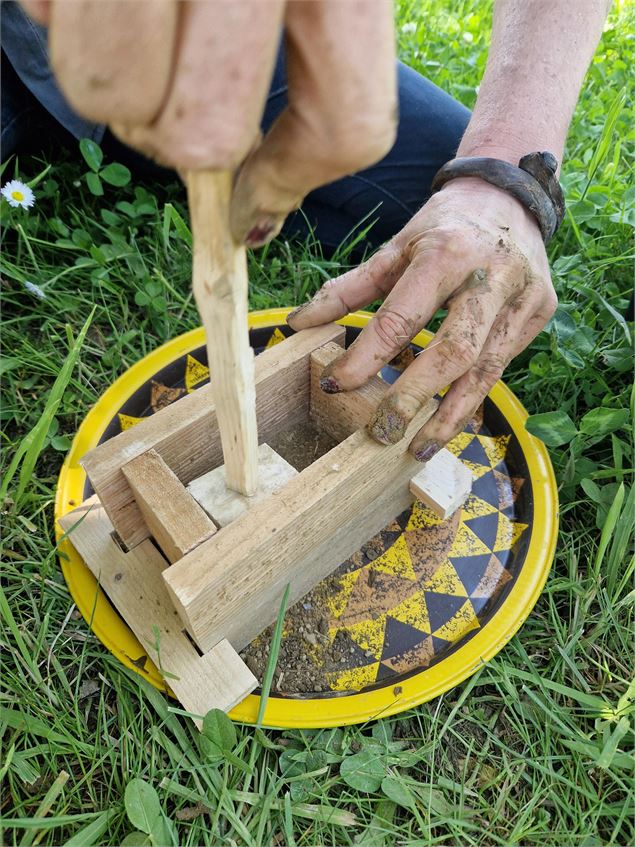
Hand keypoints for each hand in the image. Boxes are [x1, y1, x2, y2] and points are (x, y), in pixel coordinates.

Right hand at [21, 0, 396, 245]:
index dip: (294, 181)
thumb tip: (255, 211)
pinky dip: (61, 12)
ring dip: (111, 83)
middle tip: (164, 89)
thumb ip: (319, 68)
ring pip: (108, 97)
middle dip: (174, 135)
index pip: (347, 123)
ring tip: (123, 24)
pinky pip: (46, 14)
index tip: (254, 199)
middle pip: (203, 136)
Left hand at [287, 178, 557, 460]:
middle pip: (453, 351)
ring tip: (415, 448)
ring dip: (448, 416)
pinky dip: (471, 398)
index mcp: (446, 253)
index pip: (401, 316)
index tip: (335, 385)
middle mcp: (491, 275)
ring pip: (485, 371)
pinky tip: (446, 423)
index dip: (366, 357)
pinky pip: (501, 365)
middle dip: (414, 396)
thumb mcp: (396, 246)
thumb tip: (298, 324)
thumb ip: (349, 288)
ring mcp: (524, 296)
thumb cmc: (444, 224)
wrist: (511, 195)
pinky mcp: (540, 312)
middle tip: (381, 433)